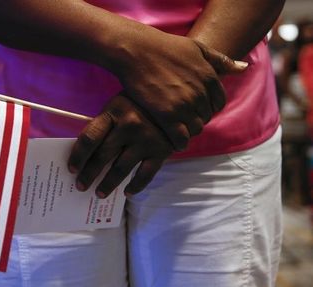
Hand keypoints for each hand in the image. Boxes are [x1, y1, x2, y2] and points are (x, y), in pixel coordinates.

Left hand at [68, 94, 172, 197]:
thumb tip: (85, 156)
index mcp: (113, 112)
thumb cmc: (137, 107)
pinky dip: (135, 186)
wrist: (173, 104)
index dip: (78, 156)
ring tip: (99, 193)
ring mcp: (146, 140)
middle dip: (89, 174)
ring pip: (121, 169)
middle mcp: (129, 126)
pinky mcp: (161, 151)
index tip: (71, 169)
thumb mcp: (118, 108)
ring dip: (108, 184)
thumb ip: (104, 127)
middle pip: (103, 155)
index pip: (90, 138)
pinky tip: (127, 192)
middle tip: (81, 186)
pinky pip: (145, 175)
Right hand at [111, 27, 247, 150]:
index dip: (208, 107)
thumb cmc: (165, 47)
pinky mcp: (166, 115)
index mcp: (209, 77)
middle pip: (206, 117)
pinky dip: (179, 142)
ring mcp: (184, 105)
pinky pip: (180, 138)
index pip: (219, 103)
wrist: (137, 51)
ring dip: (188, 131)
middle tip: (183, 118)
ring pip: (195, 129)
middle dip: (196, 119)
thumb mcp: (197, 48)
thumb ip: (221, 60)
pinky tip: (173, 140)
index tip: (196, 108)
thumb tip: (245, 68)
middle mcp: (200, 93)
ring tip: (177, 129)